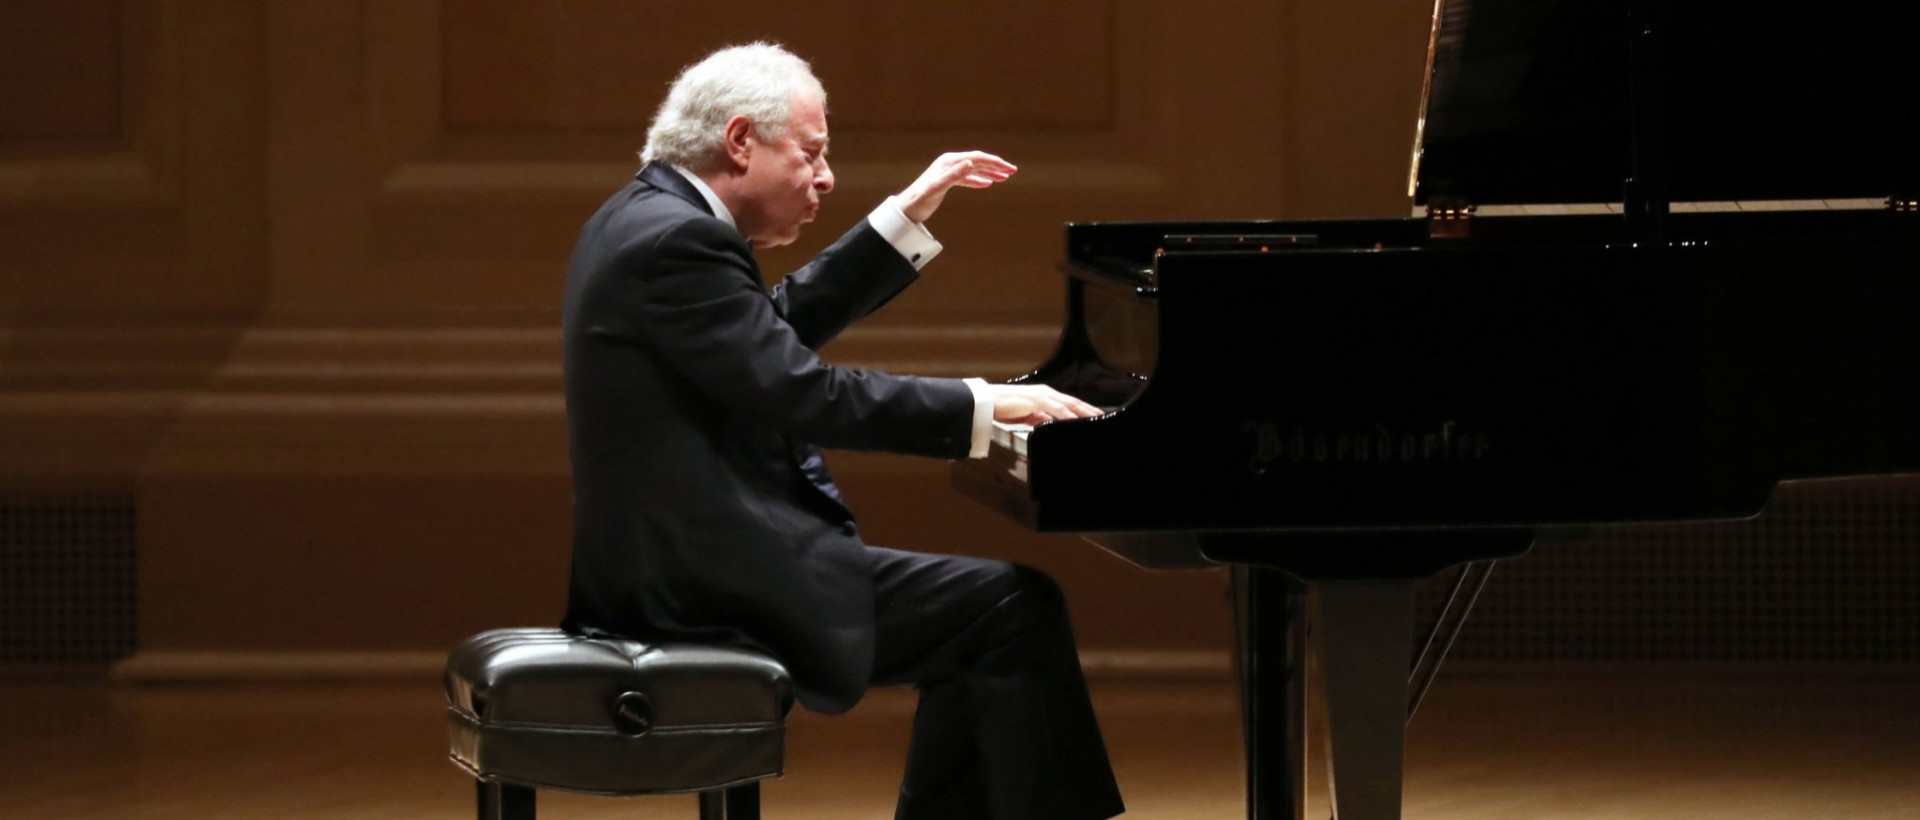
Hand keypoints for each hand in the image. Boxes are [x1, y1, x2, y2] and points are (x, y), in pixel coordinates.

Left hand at [895, 151, 1016, 223]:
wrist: (906, 209)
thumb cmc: (920, 200)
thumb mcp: (937, 188)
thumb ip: (954, 175)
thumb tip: (970, 162)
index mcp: (950, 161)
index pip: (977, 158)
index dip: (995, 162)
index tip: (1009, 169)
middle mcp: (950, 163)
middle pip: (977, 161)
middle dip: (996, 166)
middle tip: (1013, 171)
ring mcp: (948, 171)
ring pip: (974, 169)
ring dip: (989, 172)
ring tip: (1004, 177)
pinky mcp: (946, 181)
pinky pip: (967, 178)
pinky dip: (978, 180)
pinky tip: (987, 184)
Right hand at [984, 383, 1102, 425]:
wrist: (987, 402)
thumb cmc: (1003, 407)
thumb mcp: (1025, 415)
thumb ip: (1038, 418)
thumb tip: (1049, 423)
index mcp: (1044, 396)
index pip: (1068, 403)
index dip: (1083, 409)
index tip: (1094, 416)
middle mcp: (1046, 393)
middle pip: (1073, 402)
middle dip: (1089, 409)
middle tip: (1103, 417)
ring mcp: (1042, 395)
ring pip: (1068, 404)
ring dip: (1083, 411)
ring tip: (1095, 419)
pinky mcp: (1036, 400)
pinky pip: (1056, 409)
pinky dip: (1068, 415)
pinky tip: (1076, 421)